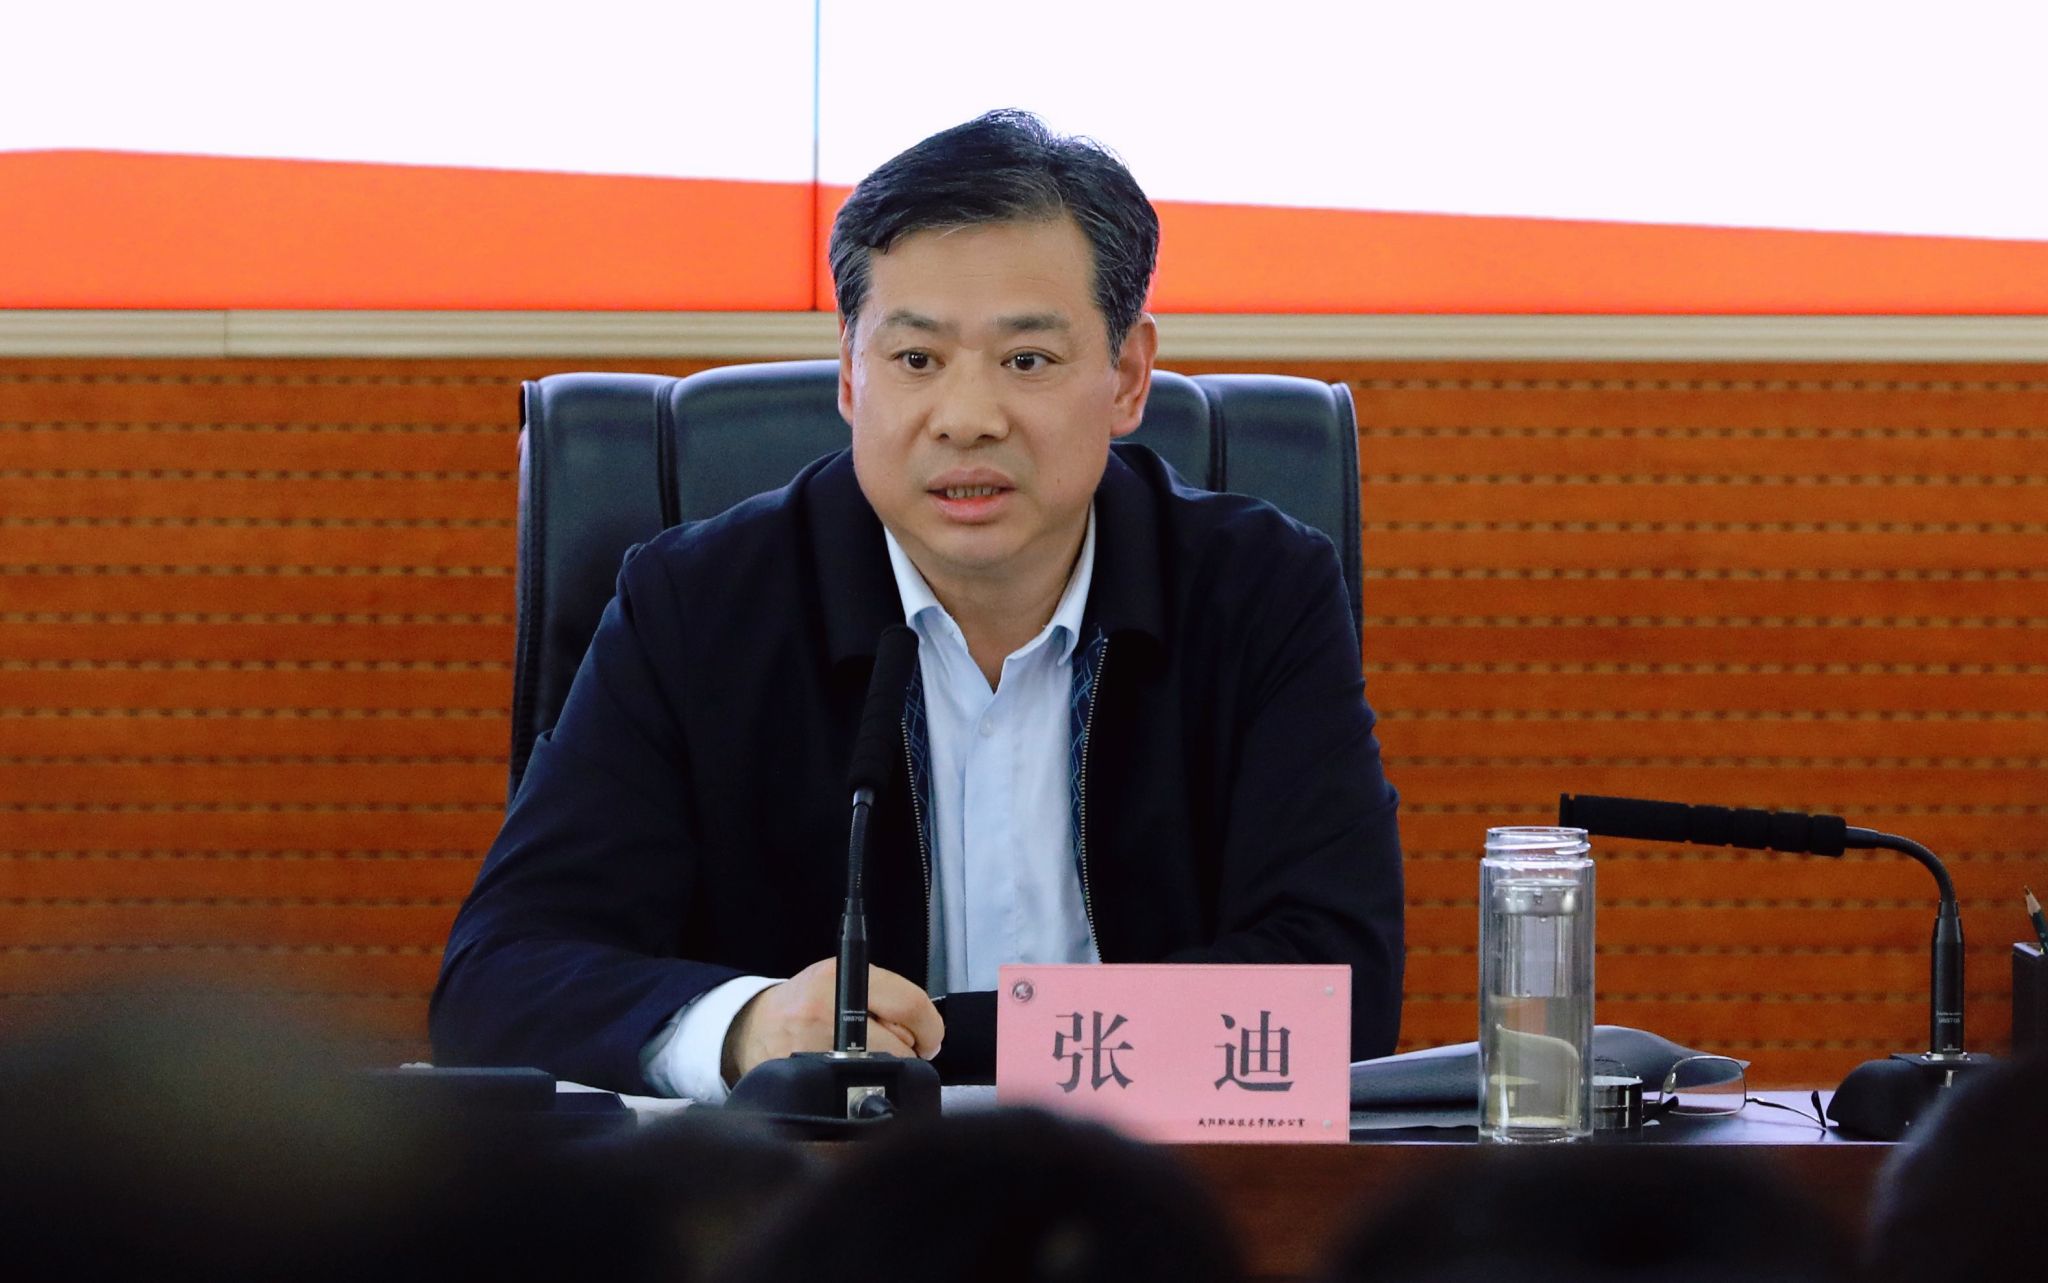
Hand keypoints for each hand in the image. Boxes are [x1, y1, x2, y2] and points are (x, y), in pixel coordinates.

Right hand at [722, 957, 943, 1083]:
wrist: (755, 1028)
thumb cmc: (807, 1002)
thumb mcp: (843, 977)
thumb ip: (885, 993)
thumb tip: (930, 1030)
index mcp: (840, 978)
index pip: (910, 1004)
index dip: (931, 1027)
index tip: (931, 1037)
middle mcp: (826, 1011)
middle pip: (902, 1045)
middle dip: (908, 1050)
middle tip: (889, 1044)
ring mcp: (815, 1048)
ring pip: (886, 1073)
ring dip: (887, 1071)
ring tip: (862, 1057)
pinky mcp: (806, 1080)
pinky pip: (859, 1092)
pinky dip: (864, 1089)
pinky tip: (847, 1075)